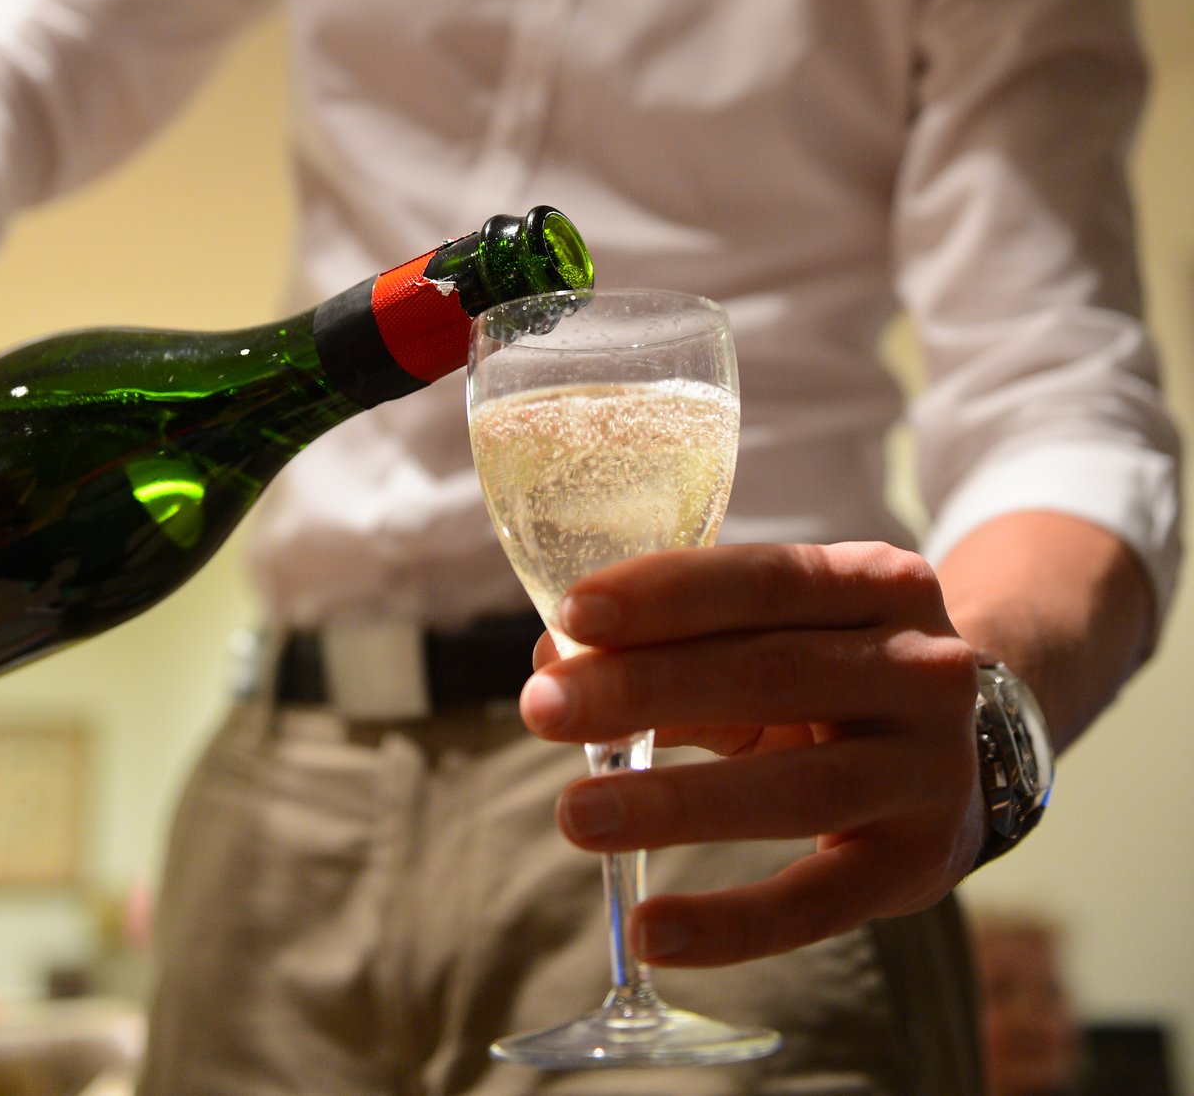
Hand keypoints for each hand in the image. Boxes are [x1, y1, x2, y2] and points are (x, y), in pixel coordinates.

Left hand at [519, 542, 985, 966]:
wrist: (969, 749)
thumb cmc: (834, 675)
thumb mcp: (774, 638)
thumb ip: (671, 647)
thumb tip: (553, 661)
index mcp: (878, 584)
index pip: (766, 580)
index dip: (667, 595)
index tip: (573, 617)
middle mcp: (921, 668)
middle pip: (769, 674)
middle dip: (643, 690)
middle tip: (541, 707)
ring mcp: (930, 769)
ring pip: (790, 790)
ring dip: (672, 804)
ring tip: (574, 814)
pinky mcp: (920, 865)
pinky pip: (816, 904)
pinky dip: (730, 923)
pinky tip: (651, 930)